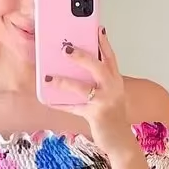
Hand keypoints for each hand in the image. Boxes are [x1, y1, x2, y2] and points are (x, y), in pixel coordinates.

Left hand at [45, 27, 132, 156]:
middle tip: (66, 48)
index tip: (97, 28)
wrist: (121, 140)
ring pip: (83, 88)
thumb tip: (74, 68)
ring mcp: (105, 102)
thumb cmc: (112, 115)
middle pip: (98, 67)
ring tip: (49, 77)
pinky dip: (61, 104)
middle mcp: (113, 88)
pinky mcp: (97, 116)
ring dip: (65, 81)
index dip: (104, 42)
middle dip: (82, 56)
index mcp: (115, 80)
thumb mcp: (110, 94)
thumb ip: (97, 81)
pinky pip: (74, 108)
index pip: (110, 57)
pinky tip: (48, 99)